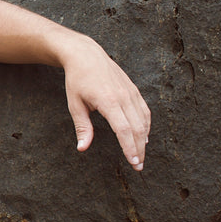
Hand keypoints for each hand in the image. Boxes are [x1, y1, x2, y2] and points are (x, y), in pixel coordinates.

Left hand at [59, 36, 149, 170]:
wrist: (86, 55)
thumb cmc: (77, 80)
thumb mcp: (75, 104)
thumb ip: (82, 127)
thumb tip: (82, 148)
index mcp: (108, 101)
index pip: (124, 129)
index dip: (130, 147)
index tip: (133, 162)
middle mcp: (123, 97)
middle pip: (137, 128)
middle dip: (139, 149)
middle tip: (138, 165)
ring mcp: (131, 92)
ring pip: (144, 120)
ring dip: (144, 139)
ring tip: (140, 155)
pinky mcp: (134, 90)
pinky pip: (144, 111)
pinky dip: (146, 125)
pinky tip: (143, 136)